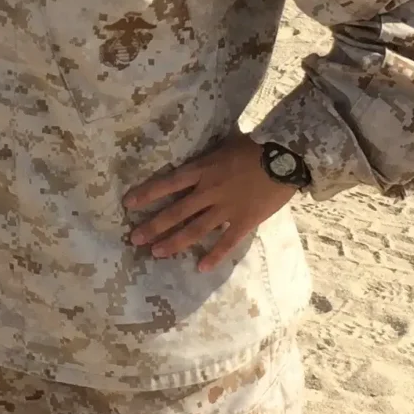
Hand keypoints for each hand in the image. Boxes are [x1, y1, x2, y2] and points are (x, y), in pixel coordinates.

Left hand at [124, 137, 291, 271]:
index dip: (147, 194)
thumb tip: (193, 168)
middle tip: (134, 239)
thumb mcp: (223, 147)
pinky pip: (226, 242)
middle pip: (175, 212)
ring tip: (157, 253)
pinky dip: (214, 256)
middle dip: (153, 226)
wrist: (286, 156)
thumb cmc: (255, 146)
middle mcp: (208, 191)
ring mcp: (226, 209)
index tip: (128, 204)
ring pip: (194, 230)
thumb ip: (207, 161)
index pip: (167, 183)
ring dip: (174, 243)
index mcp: (202, 170)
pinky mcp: (244, 221)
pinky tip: (200, 268)